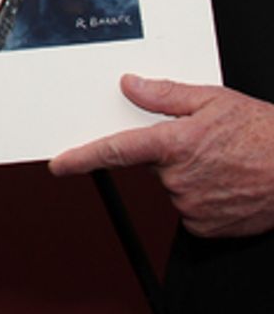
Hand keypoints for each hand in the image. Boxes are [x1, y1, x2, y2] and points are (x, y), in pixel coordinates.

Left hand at [50, 74, 273, 237]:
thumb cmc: (264, 134)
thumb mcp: (213, 100)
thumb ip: (165, 95)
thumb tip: (130, 86)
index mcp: (174, 145)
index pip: (115, 151)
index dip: (81, 158)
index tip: (59, 164)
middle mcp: (178, 178)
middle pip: (152, 167)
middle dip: (168, 155)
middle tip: (204, 146)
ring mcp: (191, 206)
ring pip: (173, 188)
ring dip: (189, 177)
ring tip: (224, 165)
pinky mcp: (206, 227)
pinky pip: (191, 211)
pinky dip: (203, 199)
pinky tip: (227, 185)